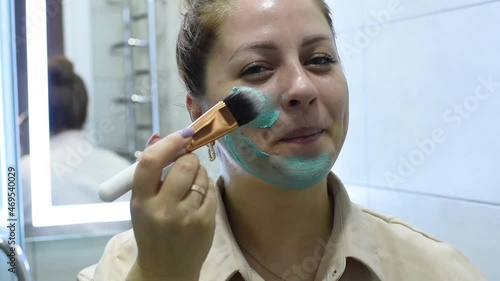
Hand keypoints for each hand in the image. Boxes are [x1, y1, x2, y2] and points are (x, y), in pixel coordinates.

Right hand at [128, 129, 216, 280]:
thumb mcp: (141, 204)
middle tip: (187, 162)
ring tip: (191, 184)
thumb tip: (160, 137)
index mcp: (141, 202)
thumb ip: (150, 172)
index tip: (181, 135)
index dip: (167, 143)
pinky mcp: (205, 223)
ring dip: (199, 172)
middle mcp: (163, 209)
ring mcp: (186, 217)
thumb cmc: (151, 230)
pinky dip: (207, 187)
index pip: (150, 163)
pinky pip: (211, 190)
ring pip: (201, 176)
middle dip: (189, 158)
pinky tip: (199, 197)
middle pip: (184, 166)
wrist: (165, 268)